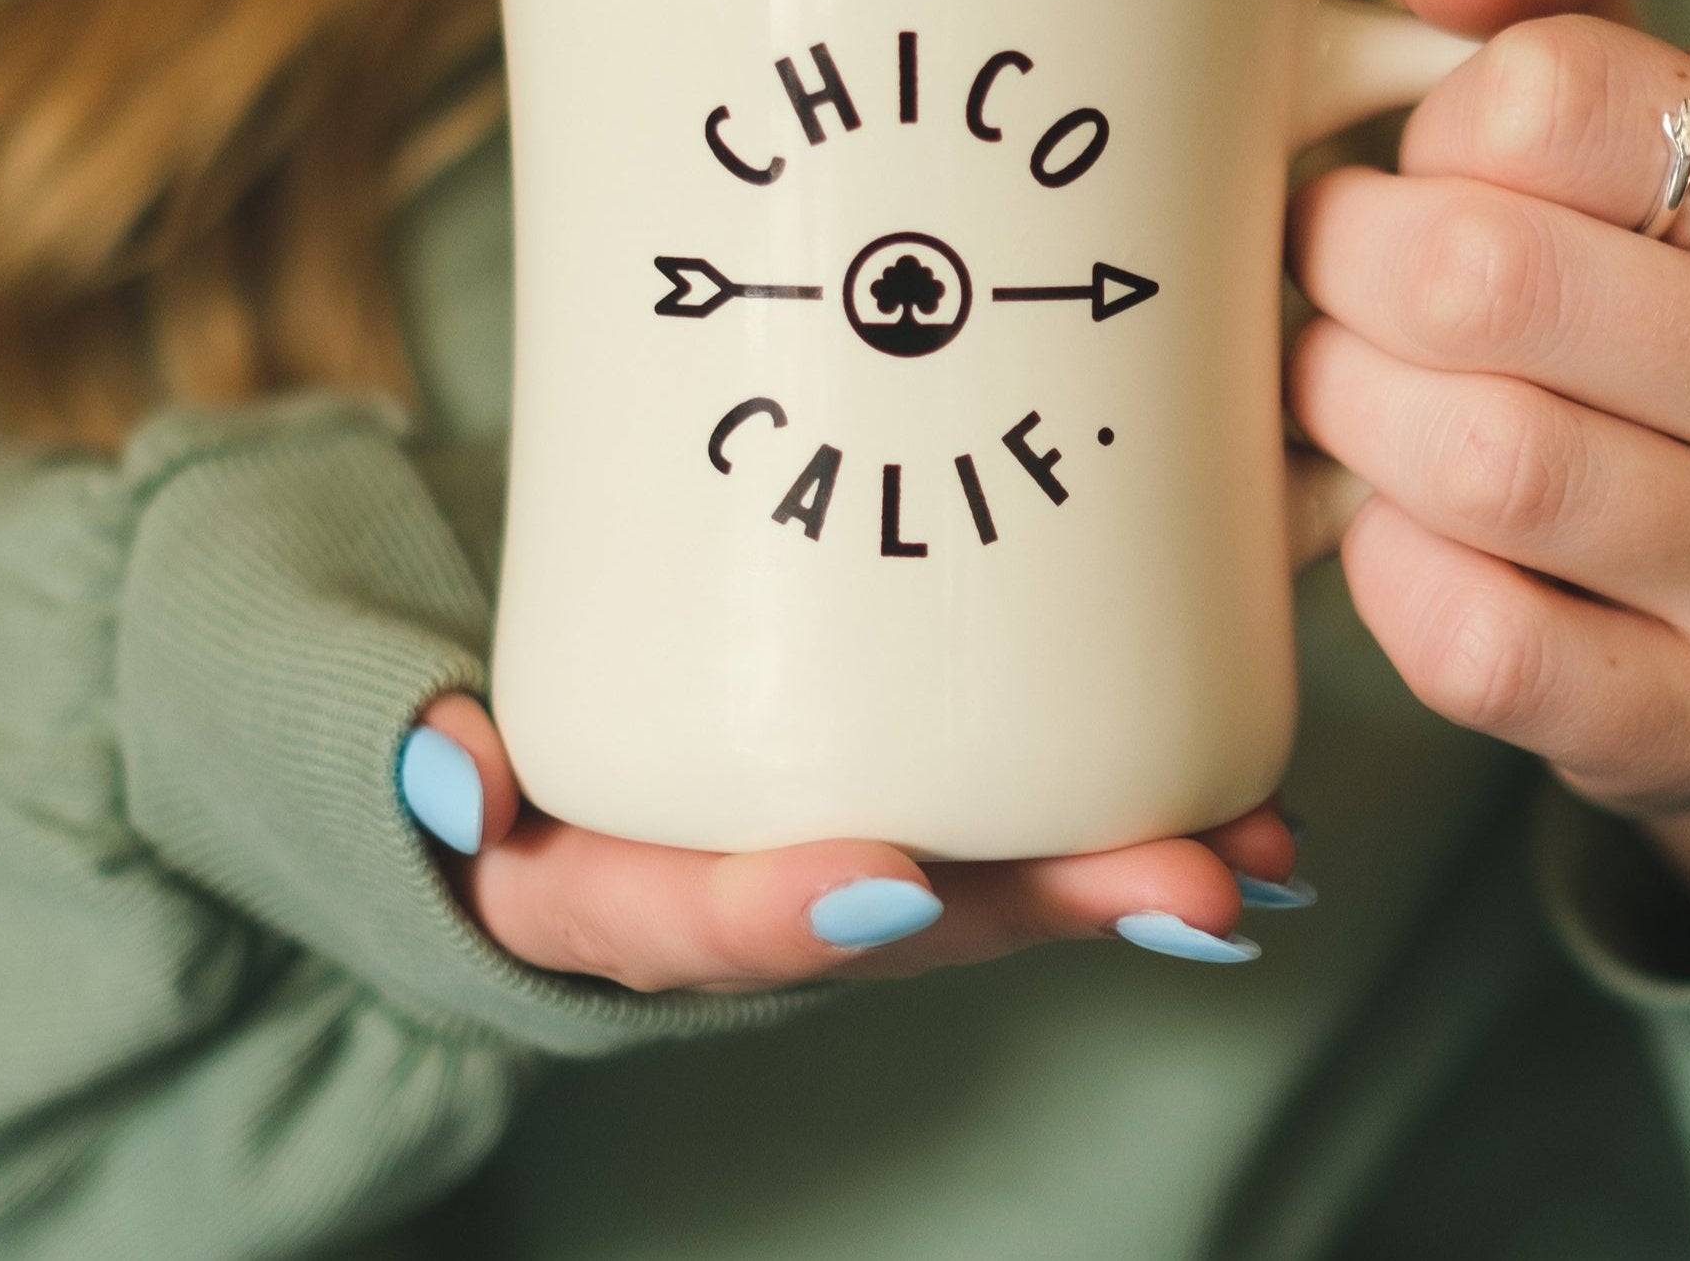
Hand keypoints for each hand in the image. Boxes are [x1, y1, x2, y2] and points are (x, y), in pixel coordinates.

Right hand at [398, 693, 1304, 992]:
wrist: (538, 777)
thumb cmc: (491, 759)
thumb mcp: (430, 762)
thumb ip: (421, 762)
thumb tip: (446, 773)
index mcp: (622, 910)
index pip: (699, 931)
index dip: (788, 916)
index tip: (886, 879)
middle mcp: (755, 911)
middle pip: (905, 926)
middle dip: (1048, 904)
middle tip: (1190, 878)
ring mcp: (844, 866)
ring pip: (995, 889)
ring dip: (1134, 872)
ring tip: (1268, 850)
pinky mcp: (908, 807)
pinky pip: (1020, 827)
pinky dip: (1127, 823)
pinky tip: (1246, 811)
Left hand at [1287, 0, 1689, 951]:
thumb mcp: (1674, 161)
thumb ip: (1571, 23)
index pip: (1551, 99)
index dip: (1425, 129)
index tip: (1411, 166)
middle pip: (1480, 279)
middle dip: (1344, 269)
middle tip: (1326, 275)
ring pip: (1480, 458)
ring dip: (1349, 415)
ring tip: (1339, 391)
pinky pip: (1483, 641)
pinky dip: (1390, 573)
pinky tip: (1394, 528)